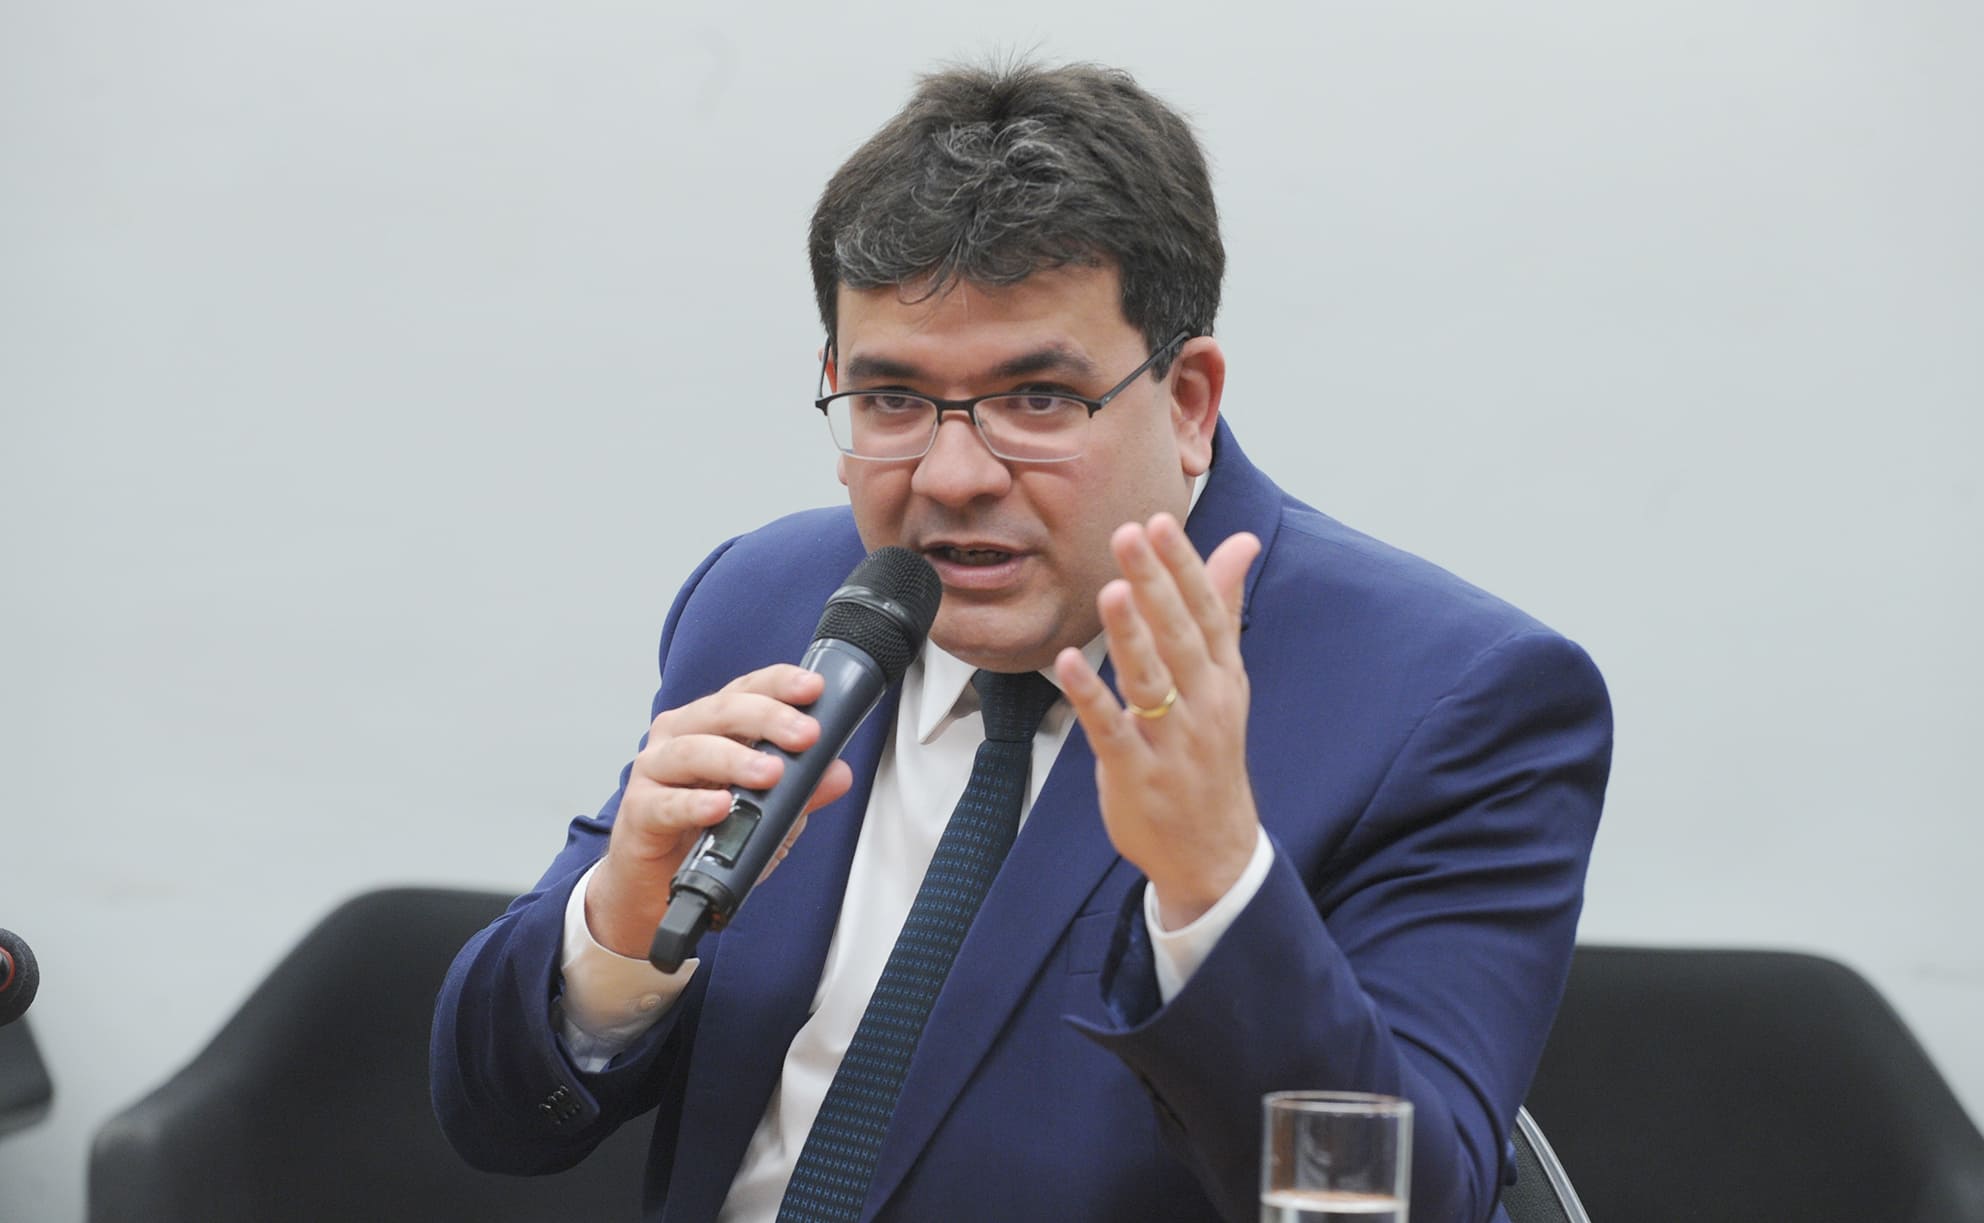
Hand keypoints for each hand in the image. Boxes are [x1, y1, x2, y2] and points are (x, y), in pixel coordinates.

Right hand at [585, 664, 854, 957]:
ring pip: (692, 750)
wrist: (657, 884)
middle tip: (805, 736)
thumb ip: (801, 791)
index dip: (780, 684)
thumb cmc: (706, 834)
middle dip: (768, 718)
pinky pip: (665, 804)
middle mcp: (680, 737)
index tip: (814, 690)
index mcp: (712, 725)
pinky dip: (694, 804)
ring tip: (770, 773)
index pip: (747, 689)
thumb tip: (838, 773)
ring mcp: (654, 771)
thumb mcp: (767, 814)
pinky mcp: (639, 811)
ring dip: (735, 759)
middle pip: (721, 711)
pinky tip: (719, 807)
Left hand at [1054, 514, 1261, 929]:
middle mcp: (1202, 705)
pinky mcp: (1135, 774)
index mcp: (1222, 677)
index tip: (1161, 522)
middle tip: (1131, 534)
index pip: (1207, 613)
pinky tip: (1068, 664)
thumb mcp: (1226, 681)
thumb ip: (1224, 608)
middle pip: (1179, 637)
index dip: (1185, 567)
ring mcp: (1170, 742)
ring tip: (1110, 591)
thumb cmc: (1210, 754)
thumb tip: (1241, 542)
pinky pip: (1111, 730)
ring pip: (1149, 680)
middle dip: (1155, 584)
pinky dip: (1091, 697)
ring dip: (1130, 635)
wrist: (1213, 850)